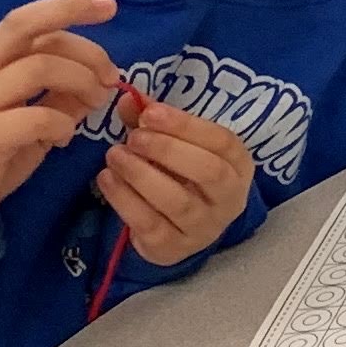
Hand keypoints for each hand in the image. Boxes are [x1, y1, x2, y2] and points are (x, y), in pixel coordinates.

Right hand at [0, 0, 121, 238]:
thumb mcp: (27, 121)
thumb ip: (59, 98)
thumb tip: (100, 83)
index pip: (26, 20)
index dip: (68, 7)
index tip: (109, 6)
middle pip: (27, 29)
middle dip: (82, 40)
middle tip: (111, 74)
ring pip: (39, 67)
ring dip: (80, 82)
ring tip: (92, 106)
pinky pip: (36, 116)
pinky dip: (63, 124)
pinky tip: (64, 139)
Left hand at [96, 96, 254, 270]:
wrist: (177, 230)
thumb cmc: (180, 176)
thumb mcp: (175, 145)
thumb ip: (153, 121)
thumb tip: (127, 98)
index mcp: (238, 166)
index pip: (222, 142)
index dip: (187, 125)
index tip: (151, 112)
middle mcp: (229, 199)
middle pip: (208, 172)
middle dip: (168, 150)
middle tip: (134, 137)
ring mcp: (203, 228)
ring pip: (177, 201)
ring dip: (141, 174)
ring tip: (114, 155)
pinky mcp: (173, 248)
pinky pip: (149, 223)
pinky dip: (124, 199)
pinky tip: (107, 178)